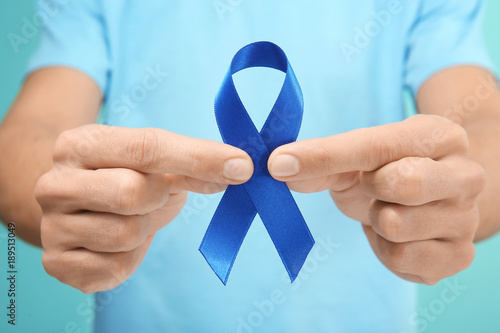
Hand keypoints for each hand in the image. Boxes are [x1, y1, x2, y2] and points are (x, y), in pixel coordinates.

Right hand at [35, 125, 252, 292]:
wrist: (76, 207)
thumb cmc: (122, 176)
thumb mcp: (154, 162)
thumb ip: (194, 163)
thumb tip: (238, 169)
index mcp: (78, 145)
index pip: (146, 147)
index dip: (200, 158)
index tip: (242, 166)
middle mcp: (54, 184)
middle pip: (133, 193)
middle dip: (158, 197)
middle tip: (153, 194)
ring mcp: (52, 227)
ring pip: (127, 234)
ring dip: (144, 227)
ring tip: (131, 217)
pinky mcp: (58, 264)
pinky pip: (117, 267)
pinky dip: (131, 256)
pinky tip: (116, 242)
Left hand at [268, 114, 484, 284]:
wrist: (430, 202)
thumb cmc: (390, 172)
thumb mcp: (357, 158)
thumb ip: (321, 159)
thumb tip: (279, 166)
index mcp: (439, 137)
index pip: (376, 145)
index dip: (324, 155)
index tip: (279, 164)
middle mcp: (465, 175)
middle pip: (402, 184)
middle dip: (372, 190)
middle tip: (374, 187)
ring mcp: (465, 219)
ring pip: (396, 226)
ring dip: (378, 222)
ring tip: (389, 211)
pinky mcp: (457, 256)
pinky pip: (401, 259)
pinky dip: (386, 249)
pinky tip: (396, 236)